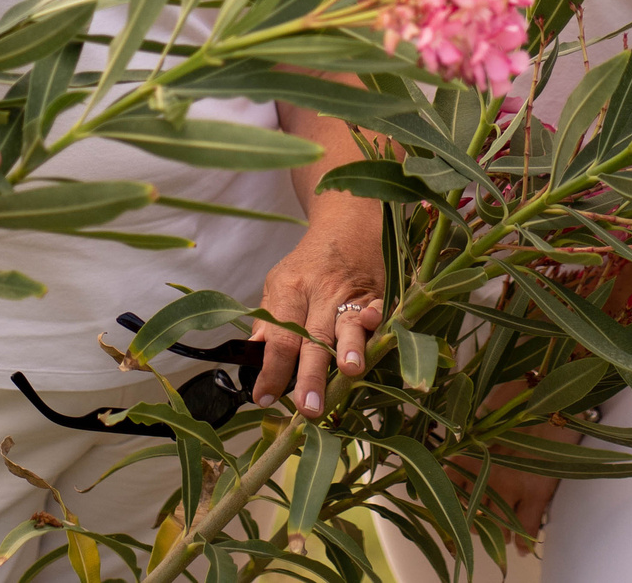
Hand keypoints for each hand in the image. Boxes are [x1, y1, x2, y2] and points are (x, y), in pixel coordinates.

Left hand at [251, 202, 383, 416]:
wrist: (347, 224)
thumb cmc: (309, 264)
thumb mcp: (279, 282)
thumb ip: (269, 320)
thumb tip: (252, 356)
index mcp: (290, 289)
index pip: (279, 336)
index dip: (271, 369)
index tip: (264, 398)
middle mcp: (319, 291)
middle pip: (313, 337)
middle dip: (310, 374)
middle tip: (308, 407)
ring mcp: (349, 292)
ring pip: (348, 324)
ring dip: (350, 348)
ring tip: (350, 371)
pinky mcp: (376, 292)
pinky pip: (378, 308)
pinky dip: (378, 319)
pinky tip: (378, 328)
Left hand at [453, 381, 560, 547]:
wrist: (553, 390)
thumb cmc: (517, 394)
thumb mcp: (487, 410)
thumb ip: (474, 430)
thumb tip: (464, 440)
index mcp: (469, 452)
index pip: (448, 485)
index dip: (447, 501)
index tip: (450, 508)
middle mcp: (486, 473)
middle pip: (472, 514)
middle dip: (474, 524)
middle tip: (479, 527)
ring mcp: (512, 484)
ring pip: (498, 525)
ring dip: (498, 534)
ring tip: (502, 537)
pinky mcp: (537, 490)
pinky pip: (527, 526)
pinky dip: (525, 540)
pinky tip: (523, 547)